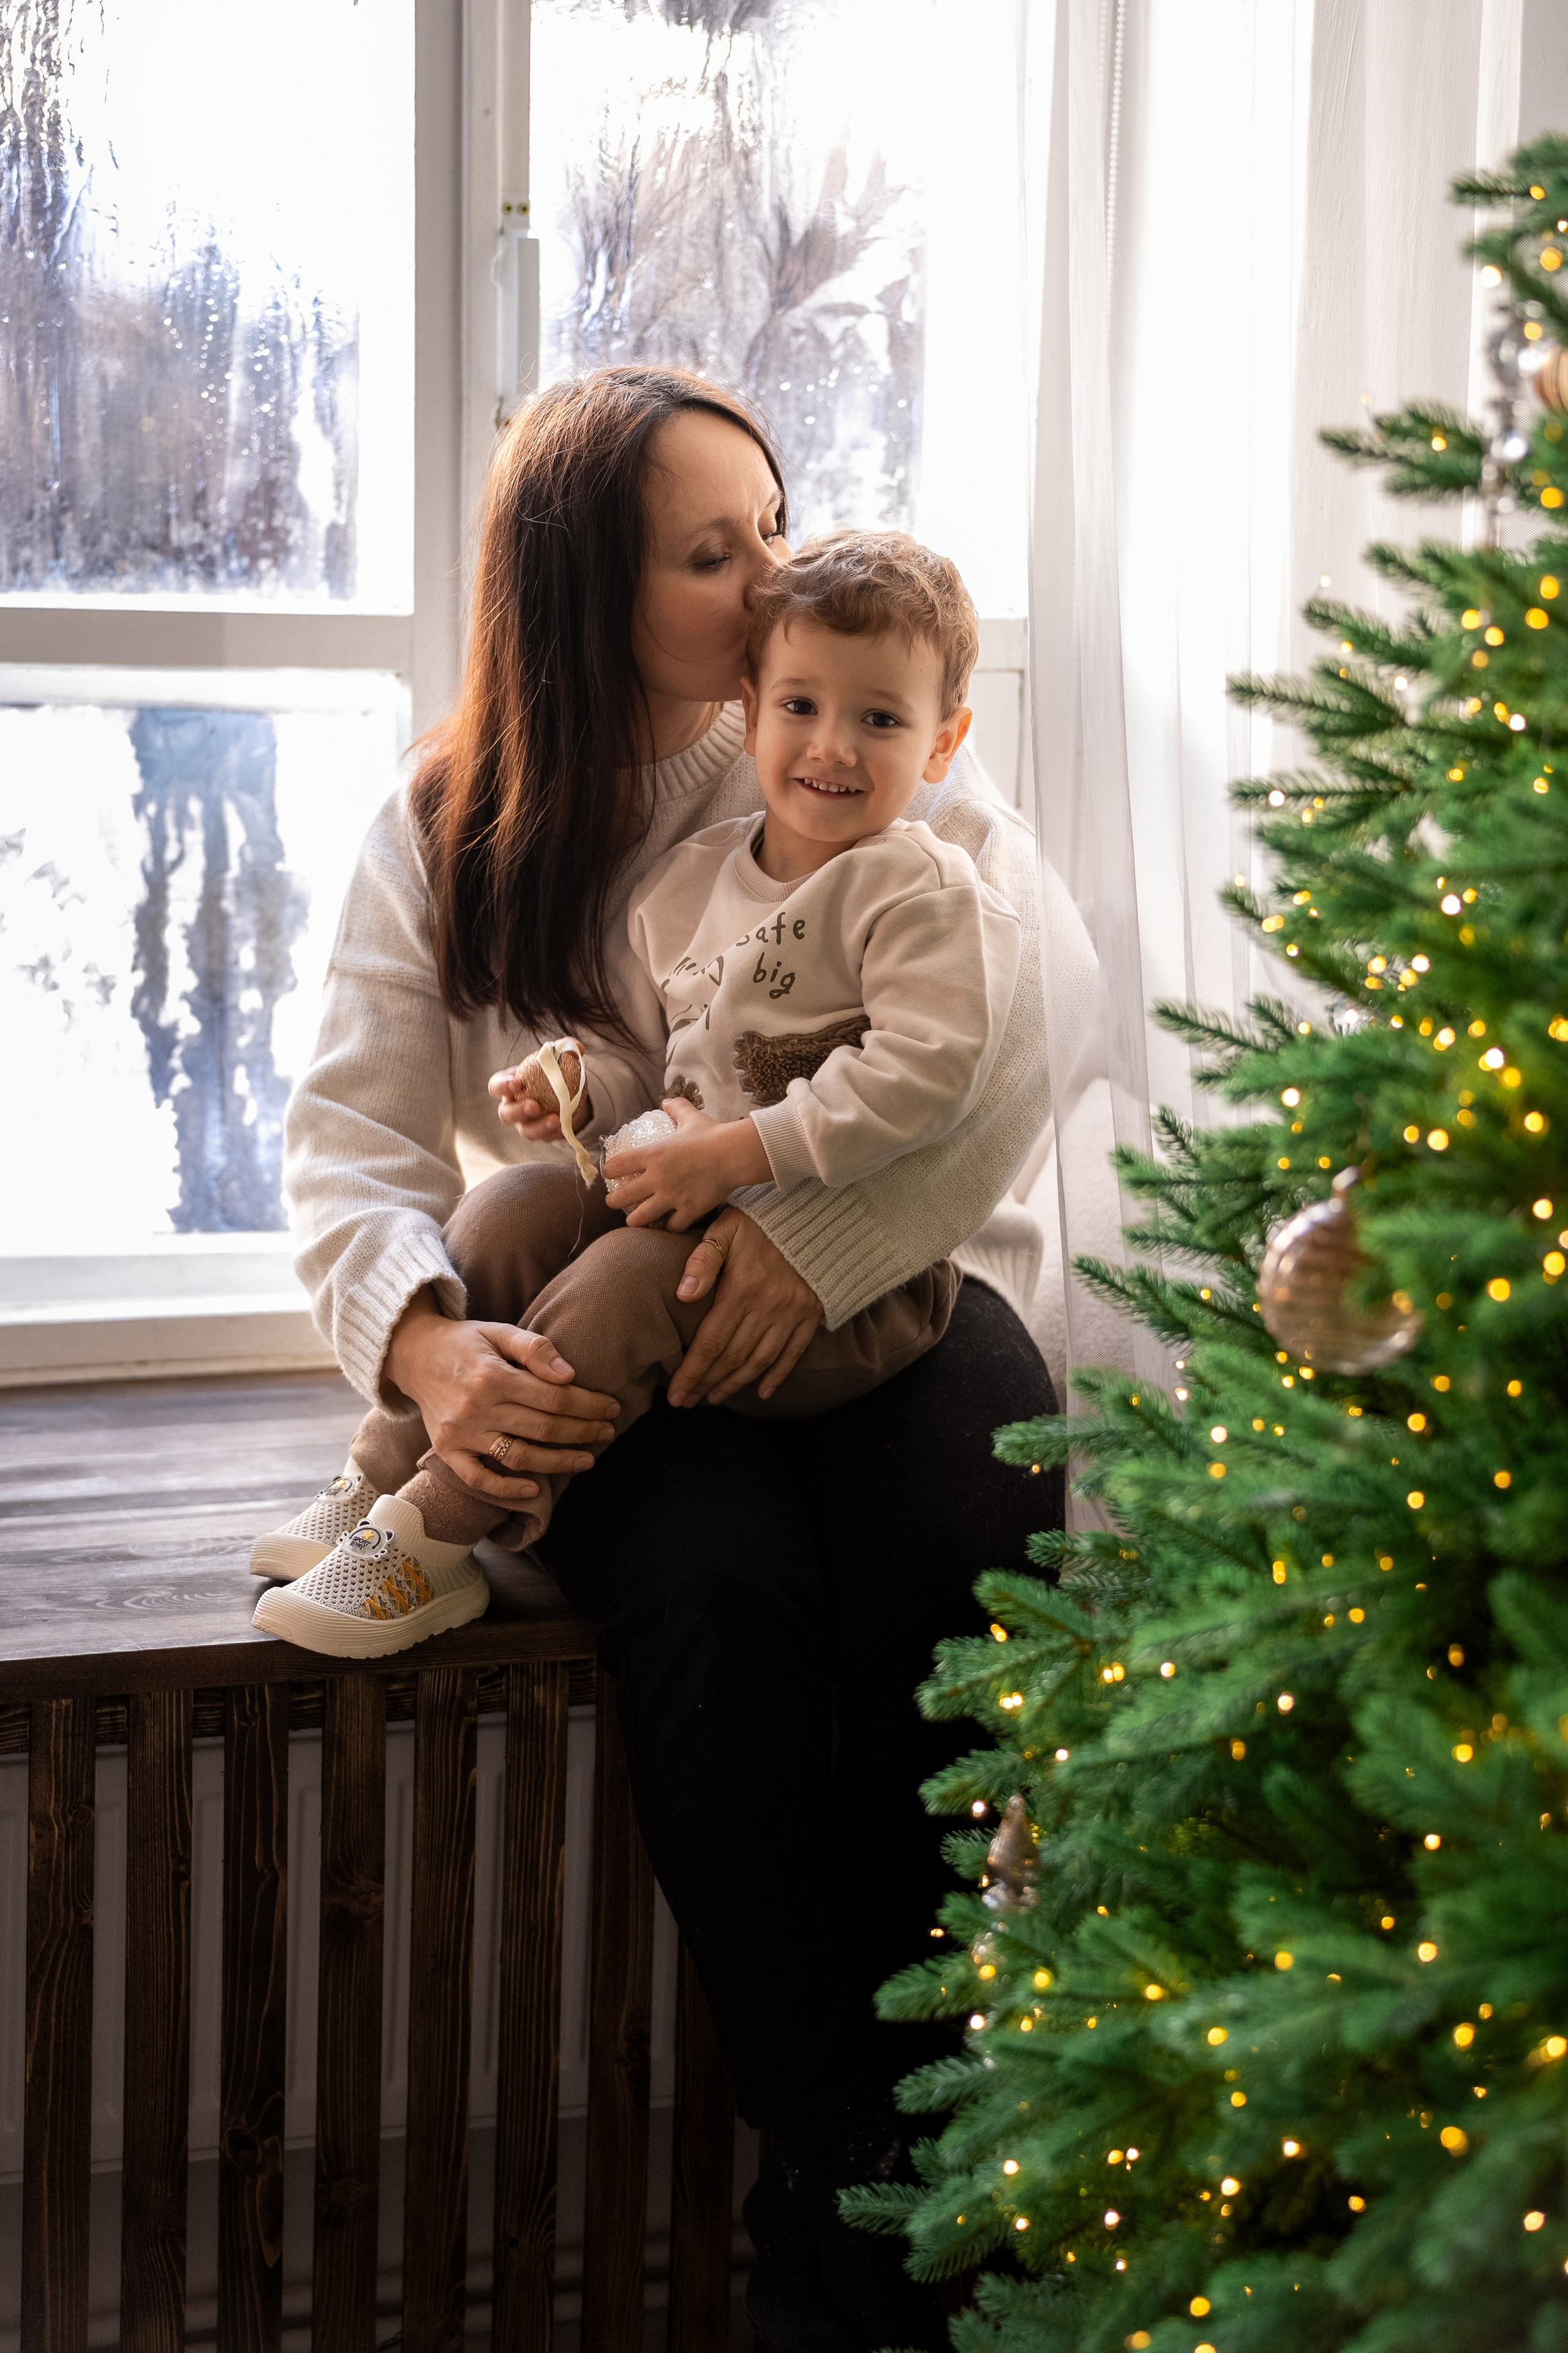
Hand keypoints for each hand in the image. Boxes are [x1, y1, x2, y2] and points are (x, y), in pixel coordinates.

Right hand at [384, 1292, 620, 1501]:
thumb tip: (570, 1375)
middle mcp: (476, 1408)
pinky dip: (506, 1488)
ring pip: (519, 1457)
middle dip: (583, 1432)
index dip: (589, 1405)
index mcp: (493, 1376)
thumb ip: (535, 1348)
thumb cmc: (465, 1342)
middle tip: (608, 1432)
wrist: (413, 1355)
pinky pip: (478, 1478)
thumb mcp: (499, 1331)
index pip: (554, 1398)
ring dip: (558, 1462)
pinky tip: (534, 1488)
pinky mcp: (447, 1451)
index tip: (610, 1407)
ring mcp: (461, 1434)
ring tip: (586, 1460)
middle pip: (543, 1428)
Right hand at [489, 1044, 592, 1139]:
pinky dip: (555, 1132)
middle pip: (506, 1114)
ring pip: (526, 1131)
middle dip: (518, 1111)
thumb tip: (578, 1047)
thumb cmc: (551, 1073)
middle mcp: (512, 1107)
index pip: (495, 1086)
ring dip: (538, 1126)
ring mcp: (525, 1124)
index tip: (517, 1082)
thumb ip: (566, 1049)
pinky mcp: (541, 1135)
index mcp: (509, 1086)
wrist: (565, 1094)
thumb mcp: (557, 1059)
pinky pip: (545, 1137)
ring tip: (555, 1119)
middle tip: (534, 1105)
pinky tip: (565, 1125)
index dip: (502, 1086)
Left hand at [604, 1097, 771, 1231]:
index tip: (608, 1173)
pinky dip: (670, 1226)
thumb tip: (667, 1101)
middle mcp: (657, 1178)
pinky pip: (672, 1226)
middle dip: (613, 1201)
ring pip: (641, 1217)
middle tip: (613, 1202)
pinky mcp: (688, 1210)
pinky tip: (669, 1223)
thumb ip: (676, 1108)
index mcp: (653, 1154)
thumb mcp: (690, 1116)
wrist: (734, 1154)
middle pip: (622, 1197)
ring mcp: (672, 1197)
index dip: (609, 1170)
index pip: (619, 1164)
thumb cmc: (712, 1134)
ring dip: (634, 1220)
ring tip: (633, 1221)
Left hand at [668, 1209, 821, 1405]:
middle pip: (732, 1357)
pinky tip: (763, 1392)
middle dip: (706, 1383)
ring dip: (736, 1384)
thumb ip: (703, 1260)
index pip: (711, 1342)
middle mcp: (768, 1307)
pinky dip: (778, 1376)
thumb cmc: (761, 1222)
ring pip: (759, 1361)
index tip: (675, 1393)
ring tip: (714, 1398)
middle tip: (687, 1402)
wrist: (816, 1217)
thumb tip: (684, 1295)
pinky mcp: (810, 1315)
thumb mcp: (726, 1229)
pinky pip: (793, 1353)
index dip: (691, 1372)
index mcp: (741, 1289)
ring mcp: (792, 1314)